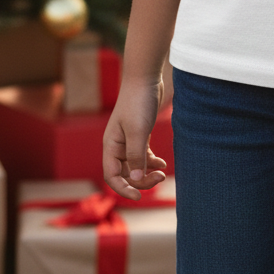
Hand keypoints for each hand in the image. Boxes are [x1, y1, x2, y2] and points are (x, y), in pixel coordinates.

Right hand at [103, 78, 167, 200]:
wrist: (145, 77)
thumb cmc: (138, 102)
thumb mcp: (138, 131)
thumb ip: (135, 156)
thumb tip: (134, 180)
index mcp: (110, 145)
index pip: (111, 176)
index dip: (123, 189)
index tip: (139, 196)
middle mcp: (116, 145)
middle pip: (125, 173)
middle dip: (141, 180)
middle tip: (160, 179)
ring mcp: (128, 139)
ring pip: (135, 165)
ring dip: (147, 172)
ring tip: (163, 173)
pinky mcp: (139, 132)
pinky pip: (142, 154)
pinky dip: (151, 161)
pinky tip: (162, 163)